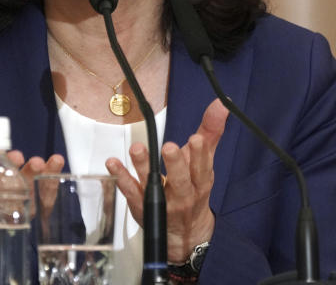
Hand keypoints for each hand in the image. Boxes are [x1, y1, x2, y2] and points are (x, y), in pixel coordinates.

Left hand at [105, 99, 228, 262]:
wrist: (185, 232)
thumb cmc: (194, 189)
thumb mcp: (204, 162)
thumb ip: (211, 131)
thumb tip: (222, 104)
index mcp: (201, 181)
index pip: (202, 168)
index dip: (200, 154)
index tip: (196, 139)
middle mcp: (183, 194)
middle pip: (181, 180)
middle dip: (175, 164)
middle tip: (169, 147)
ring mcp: (161, 202)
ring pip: (153, 186)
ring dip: (143, 166)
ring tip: (137, 149)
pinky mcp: (142, 206)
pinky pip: (131, 192)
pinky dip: (121, 177)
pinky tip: (113, 163)